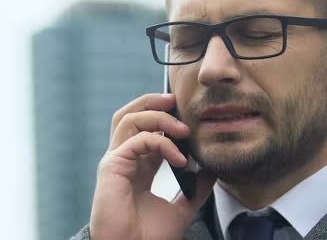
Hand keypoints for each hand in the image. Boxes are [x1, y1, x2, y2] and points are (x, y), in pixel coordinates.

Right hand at [89, 93, 215, 239]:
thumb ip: (196, 188)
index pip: (147, 128)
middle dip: (152, 101)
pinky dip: (162, 142)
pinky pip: (138, 140)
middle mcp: (124, 158)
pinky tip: (180, 158)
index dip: (166, 117)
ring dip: (158, 116)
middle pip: (130, 115)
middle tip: (177, 100)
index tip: (189, 117)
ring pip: (129, 118)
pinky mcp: (112, 166)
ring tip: (183, 128)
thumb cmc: (148, 235)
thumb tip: (213, 170)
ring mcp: (116, 160)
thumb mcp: (182, 207)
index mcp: (138, 166)